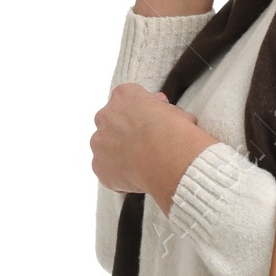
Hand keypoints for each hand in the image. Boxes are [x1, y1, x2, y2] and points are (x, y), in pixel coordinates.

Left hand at [91, 84, 216, 213]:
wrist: (168, 159)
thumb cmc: (176, 133)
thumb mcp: (176, 112)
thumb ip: (162, 108)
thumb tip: (158, 102)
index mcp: (124, 95)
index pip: (127, 102)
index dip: (140, 116)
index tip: (151, 127)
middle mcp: (105, 115)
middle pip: (111, 124)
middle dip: (124, 134)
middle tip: (144, 148)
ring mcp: (99, 141)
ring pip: (106, 149)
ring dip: (119, 155)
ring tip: (142, 166)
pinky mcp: (98, 166)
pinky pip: (107, 171)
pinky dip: (118, 176)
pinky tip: (136, 179)